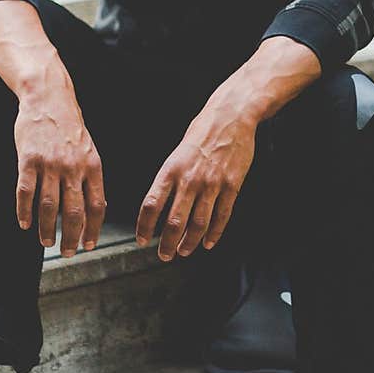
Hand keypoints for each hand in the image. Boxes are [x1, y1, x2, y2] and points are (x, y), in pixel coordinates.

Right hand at [14, 76, 105, 257]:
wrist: (48, 98)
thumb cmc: (69, 128)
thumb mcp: (89, 151)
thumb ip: (90, 178)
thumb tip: (95, 210)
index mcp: (93, 166)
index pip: (97, 206)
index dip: (93, 229)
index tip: (88, 246)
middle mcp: (73, 168)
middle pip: (74, 212)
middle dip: (71, 237)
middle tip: (67, 253)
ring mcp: (50, 164)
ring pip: (49, 206)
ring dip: (47, 229)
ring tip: (46, 242)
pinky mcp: (28, 160)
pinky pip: (25, 192)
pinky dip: (24, 212)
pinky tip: (24, 224)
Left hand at [136, 100, 256, 259]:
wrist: (230, 117)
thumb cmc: (202, 132)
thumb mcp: (176, 153)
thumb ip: (169, 179)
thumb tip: (159, 205)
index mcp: (171, 170)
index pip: (152, 204)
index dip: (145, 226)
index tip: (142, 239)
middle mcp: (190, 179)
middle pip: (175, 221)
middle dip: (167, 243)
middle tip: (163, 255)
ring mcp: (212, 184)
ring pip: (198, 223)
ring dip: (189, 242)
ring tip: (184, 251)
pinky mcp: (232, 186)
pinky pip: (222, 215)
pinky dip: (215, 233)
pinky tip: (208, 242)